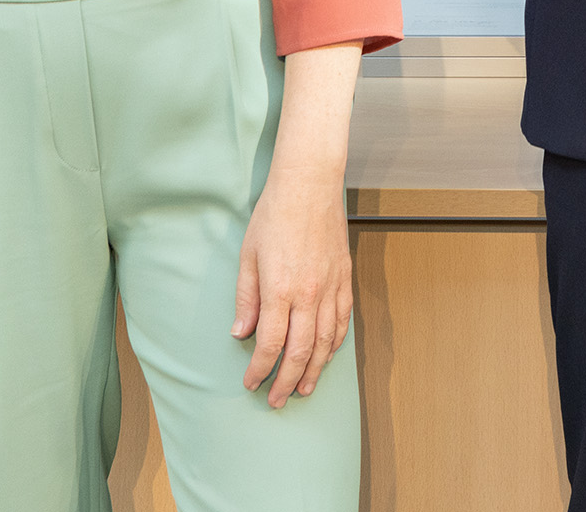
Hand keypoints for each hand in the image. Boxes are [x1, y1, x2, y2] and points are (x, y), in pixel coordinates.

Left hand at [235, 163, 354, 407]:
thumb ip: (246, 298)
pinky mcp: (344, 277)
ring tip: (304, 388)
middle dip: (287, 380)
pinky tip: (328, 354)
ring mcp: (331, 286)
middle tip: (277, 400)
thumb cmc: (274, 215)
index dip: (260, 369)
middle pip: (301, 351)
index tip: (251, 383)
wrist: (309, 184)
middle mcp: (309, 293)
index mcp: (280, 289)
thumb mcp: (248, 256)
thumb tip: (240, 333)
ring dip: (315, 369)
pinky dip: (336, 343)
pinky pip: (343, 319)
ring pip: (327, 341)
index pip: (270, 344)